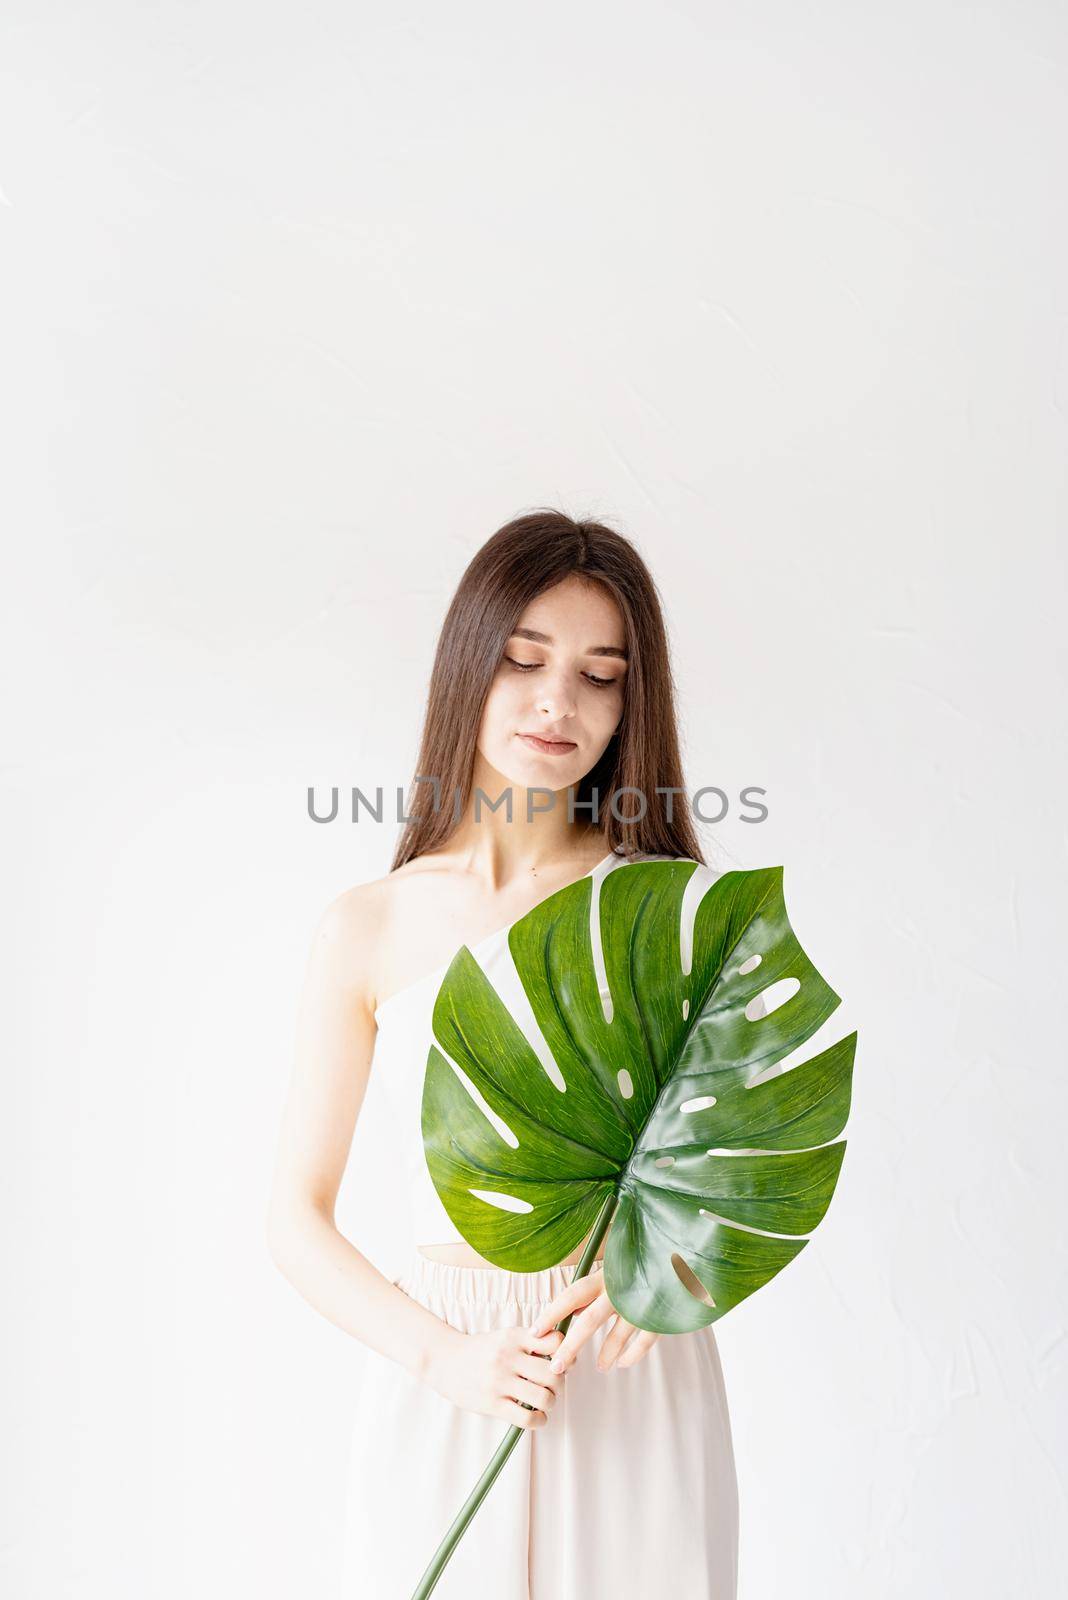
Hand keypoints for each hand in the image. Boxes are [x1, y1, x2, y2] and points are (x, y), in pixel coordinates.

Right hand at [424, 1321, 567, 1427]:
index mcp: (514, 1336)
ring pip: (544, 1398)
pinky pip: (527, 1418)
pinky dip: (539, 1421)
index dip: (564, 1353)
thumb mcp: (506, 1337)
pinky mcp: (492, 1404)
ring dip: (550, 1403)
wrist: (445, 1360)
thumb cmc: (482, 1350)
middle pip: (553, 1373)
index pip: (555, 1341)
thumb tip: (567, 1357)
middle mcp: (508, 1357)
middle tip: (553, 1386)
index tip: (560, 1362)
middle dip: (560, 1383)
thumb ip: (533, 1343)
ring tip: (543, 1402)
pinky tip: (536, 1417)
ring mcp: (500, 1381)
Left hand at [529, 1267, 661, 1371]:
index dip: (552, 1314)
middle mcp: (621, 1288)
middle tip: (555, 1367)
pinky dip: (633, 1354)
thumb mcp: (617, 1266)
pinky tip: (623, 1363)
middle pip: (589, 1320)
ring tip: (600, 1367)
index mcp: (606, 1274)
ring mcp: (643, 1302)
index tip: (534, 1332)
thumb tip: (573, 1308)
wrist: (683, 1255)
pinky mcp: (662, 1314)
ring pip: (618, 1335)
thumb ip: (596, 1286)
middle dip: (570, 1346)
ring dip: (606, 1354)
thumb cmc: (644, 1259)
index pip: (572, 1295)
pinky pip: (645, 1340)